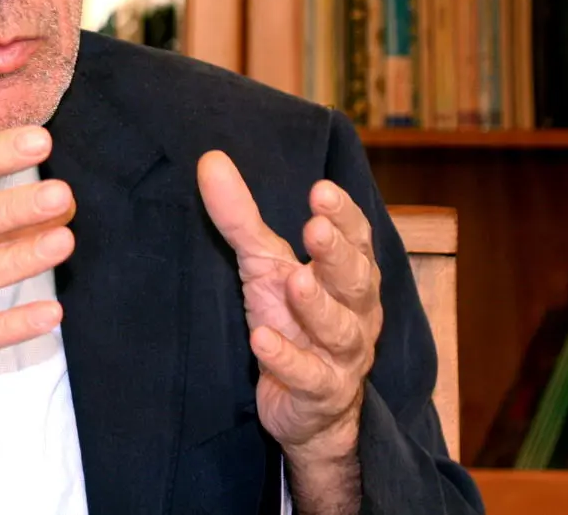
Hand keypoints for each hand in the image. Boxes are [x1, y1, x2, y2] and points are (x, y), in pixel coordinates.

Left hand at [197, 152, 382, 464]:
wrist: (309, 408)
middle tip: (316, 227)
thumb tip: (210, 160)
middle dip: (337, 254)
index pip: (357, 240)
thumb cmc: (292, 319)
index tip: (322, 190)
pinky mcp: (320, 394)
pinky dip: (287, 359)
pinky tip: (262, 341)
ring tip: (296, 282)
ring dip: (319, 307)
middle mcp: (355, 313)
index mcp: (349, 275)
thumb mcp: (263, 265)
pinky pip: (309, 378)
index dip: (344, 217)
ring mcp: (342, 357)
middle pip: (356, 281)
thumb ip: (241, 217)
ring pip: (341, 331)